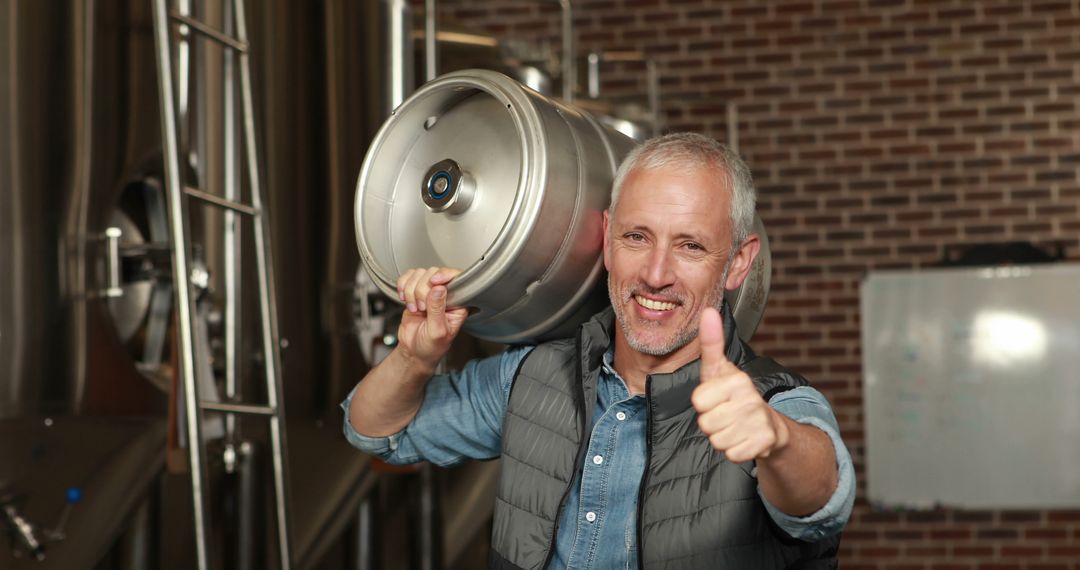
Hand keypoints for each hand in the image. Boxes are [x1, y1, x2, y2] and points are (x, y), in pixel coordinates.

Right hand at [395, 267, 468, 369]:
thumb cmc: (431, 347)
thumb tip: (439, 289)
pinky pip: (408, 277)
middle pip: (433, 274)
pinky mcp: (415, 292)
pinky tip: (405, 299)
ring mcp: (429, 291)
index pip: (457, 278)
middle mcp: (445, 295)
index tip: (433, 282)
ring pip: (419, 274)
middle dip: (422, 290)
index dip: (444, 276)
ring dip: (411, 290)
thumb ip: (437, 310)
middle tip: (421, 308)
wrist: (414, 351)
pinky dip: (403, 286)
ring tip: (414, 308)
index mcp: (458, 304)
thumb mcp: (437, 332)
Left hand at [691, 307, 789, 462]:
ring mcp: (759, 421)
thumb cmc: (735, 394)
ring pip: (717, 440)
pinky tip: (744, 439)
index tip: (717, 398)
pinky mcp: (765, 442)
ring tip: (735, 426)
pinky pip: (732, 455)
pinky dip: (735, 451)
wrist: (770, 425)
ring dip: (722, 437)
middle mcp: (750, 398)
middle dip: (711, 423)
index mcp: (736, 379)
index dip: (703, 403)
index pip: (698, 401)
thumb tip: (708, 311)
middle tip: (726, 414)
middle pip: (705, 423)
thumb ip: (711, 342)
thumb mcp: (720, 368)